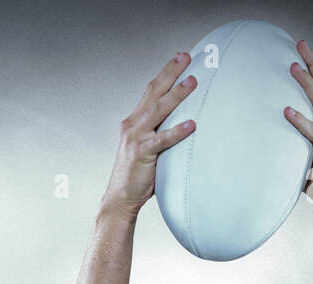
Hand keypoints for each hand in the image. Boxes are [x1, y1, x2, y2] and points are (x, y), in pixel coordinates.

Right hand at [100, 52, 197, 219]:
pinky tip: (192, 124)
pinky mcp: (141, 154)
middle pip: (153, 92)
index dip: (165, 73)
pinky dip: (177, 131)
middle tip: (186, 56)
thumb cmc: (138, 174)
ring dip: (176, 95)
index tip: (180, 57)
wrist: (120, 198)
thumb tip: (188, 123)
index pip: (151, 90)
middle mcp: (132, 125)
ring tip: (192, 82)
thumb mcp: (148, 147)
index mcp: (134, 121)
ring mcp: (135, 138)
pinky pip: (162, 140)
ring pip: (158, 111)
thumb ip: (161, 133)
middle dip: (170, 72)